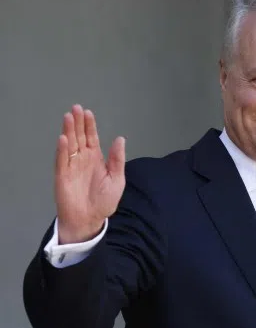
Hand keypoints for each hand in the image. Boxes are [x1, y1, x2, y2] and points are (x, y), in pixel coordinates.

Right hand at [55, 105, 125, 243]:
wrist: (90, 219)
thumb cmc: (104, 201)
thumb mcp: (117, 179)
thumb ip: (117, 159)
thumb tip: (120, 138)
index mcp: (96, 159)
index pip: (91, 138)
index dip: (89, 125)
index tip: (88, 112)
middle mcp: (82, 159)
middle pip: (79, 137)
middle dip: (77, 123)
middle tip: (76, 108)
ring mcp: (71, 166)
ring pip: (69, 144)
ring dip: (68, 131)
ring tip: (68, 117)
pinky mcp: (62, 175)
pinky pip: (62, 160)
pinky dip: (62, 149)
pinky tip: (64, 138)